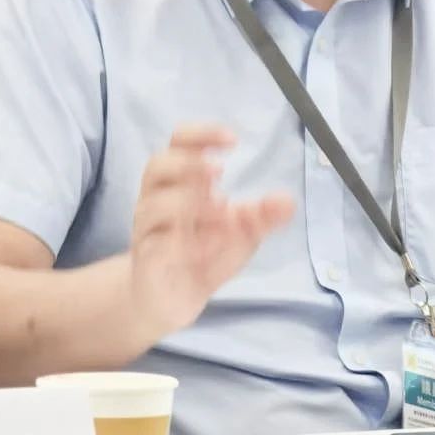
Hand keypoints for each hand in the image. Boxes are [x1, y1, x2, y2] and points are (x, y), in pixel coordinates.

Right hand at [129, 123, 293, 337]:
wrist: (175, 300)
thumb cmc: (205, 255)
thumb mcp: (242, 233)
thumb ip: (262, 215)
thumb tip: (288, 201)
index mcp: (179, 182)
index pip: (179, 143)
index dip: (201, 134)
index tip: (233, 140)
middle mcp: (157, 199)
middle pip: (157, 165)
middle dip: (189, 164)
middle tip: (220, 172)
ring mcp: (148, 229)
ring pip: (153, 202)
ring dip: (189, 201)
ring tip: (221, 210)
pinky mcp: (146, 258)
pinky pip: (157, 244)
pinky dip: (184, 241)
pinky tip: (207, 244)